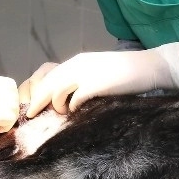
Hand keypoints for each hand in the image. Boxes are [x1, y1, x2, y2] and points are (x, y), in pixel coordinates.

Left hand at [26, 43, 178, 116]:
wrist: (148, 66)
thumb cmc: (124, 73)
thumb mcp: (97, 71)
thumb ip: (81, 79)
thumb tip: (67, 97)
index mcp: (77, 62)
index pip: (48, 76)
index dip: (37, 90)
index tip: (32, 104)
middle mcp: (77, 65)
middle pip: (47, 84)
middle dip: (37, 101)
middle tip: (31, 116)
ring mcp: (86, 74)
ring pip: (56, 91)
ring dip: (56, 105)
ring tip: (61, 113)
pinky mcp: (96, 84)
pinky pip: (75, 99)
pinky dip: (72, 107)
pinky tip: (75, 112)